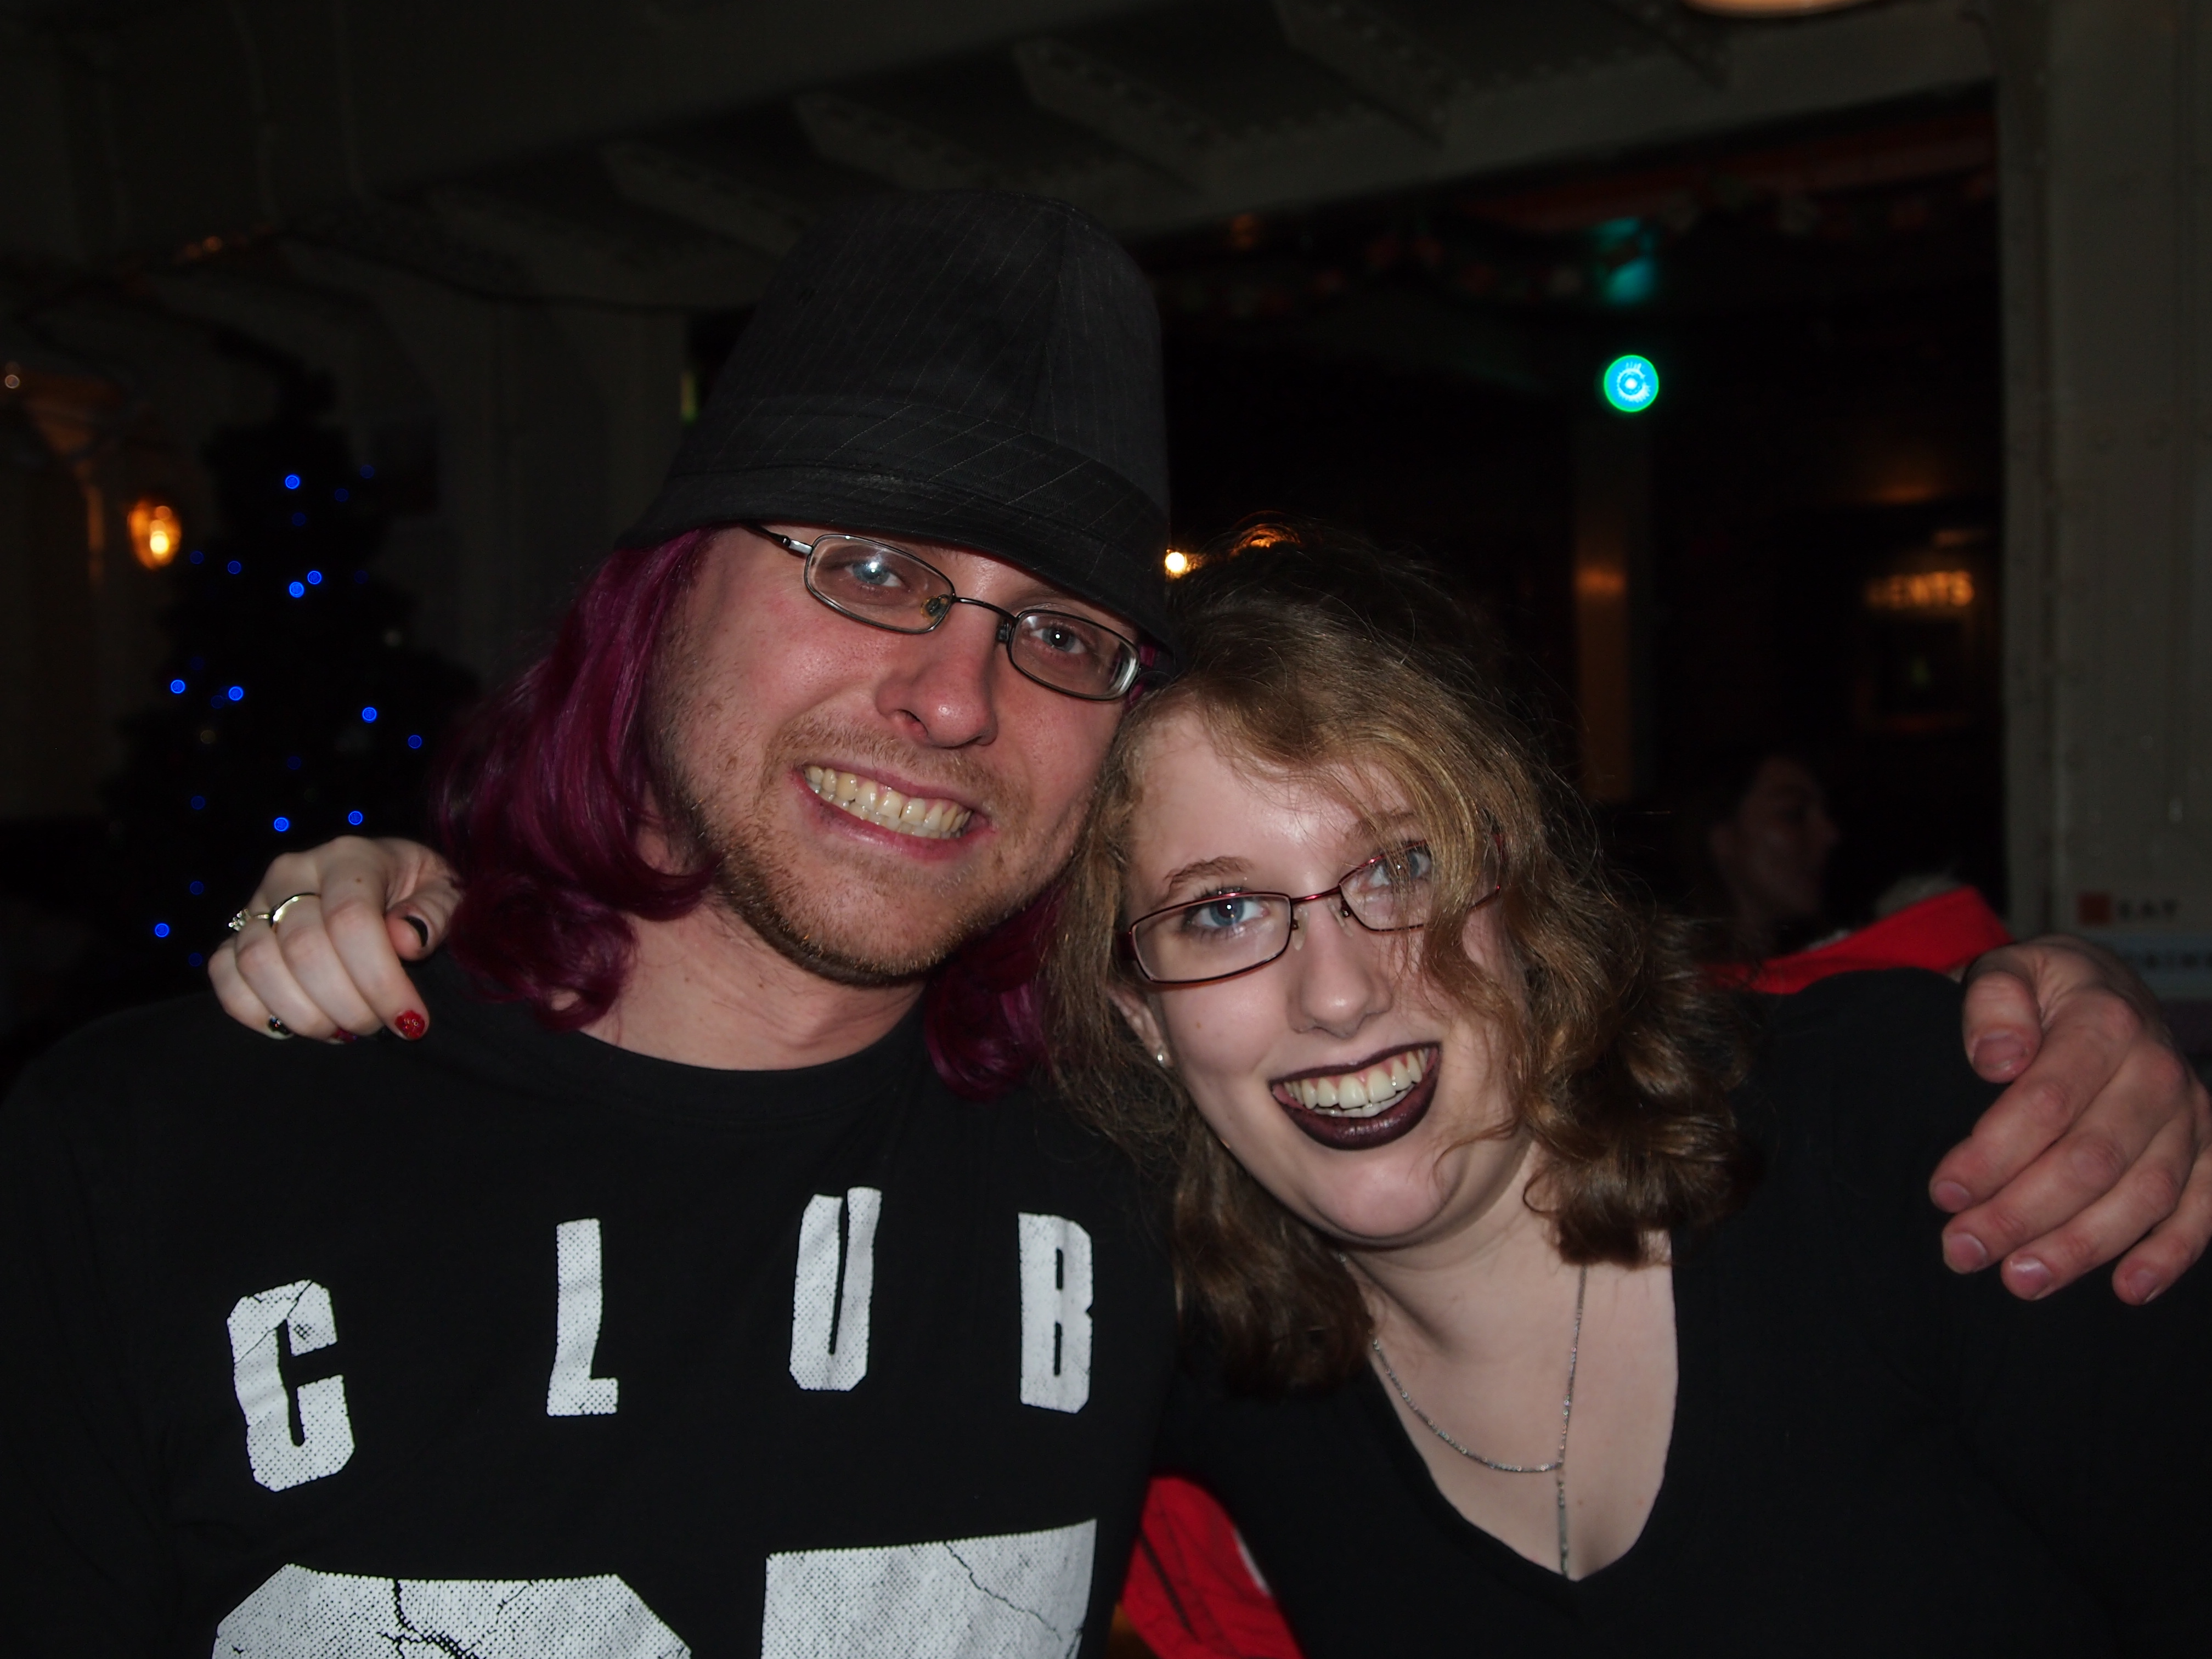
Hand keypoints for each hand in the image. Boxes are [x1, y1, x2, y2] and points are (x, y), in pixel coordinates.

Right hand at [209, 837, 458, 1041]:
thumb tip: (406, 939)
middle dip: (348, 1005)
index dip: (381, 980)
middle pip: (305, 949)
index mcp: (350, 856)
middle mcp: (294, 873)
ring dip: (304, 1014)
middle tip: (379, 1027)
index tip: (410, 1021)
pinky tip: (294, 1027)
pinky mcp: (235, 931)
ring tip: (345, 1030)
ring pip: (258, 964)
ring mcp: (258, 901)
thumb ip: (434, 914)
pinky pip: (223, 972)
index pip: (352, 921)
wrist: (386, 880)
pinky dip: (253, 1010)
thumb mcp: (446, 893)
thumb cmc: (419, 892)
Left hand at [1931, 935, 2210, 1303]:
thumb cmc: (2039, 993)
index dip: (1992, 1155)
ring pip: (2143, 1194)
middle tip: (1962, 1251)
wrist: (2106, 988)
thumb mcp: (2006, 972)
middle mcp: (2157, 1071)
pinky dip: (2172, 1253)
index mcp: (2105, 1023)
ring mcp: (2190, 1113)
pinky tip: (2127, 1290)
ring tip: (2020, 1280)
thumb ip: (1992, 1003)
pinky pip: (2204, 1207)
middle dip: (2021, 1213)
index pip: (2046, 1103)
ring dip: (2082, 1246)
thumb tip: (1996, 1060)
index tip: (1943, 1193)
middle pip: (2090, 1159)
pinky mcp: (2209, 1147)